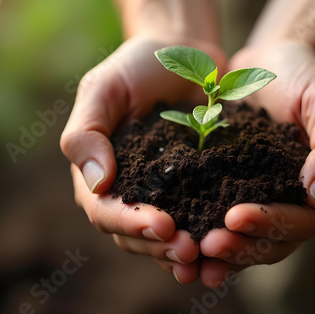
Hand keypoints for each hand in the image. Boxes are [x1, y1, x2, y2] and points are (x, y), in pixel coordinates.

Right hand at [60, 36, 225, 283]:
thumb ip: (87, 133)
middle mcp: (130, 192)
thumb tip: (96, 183)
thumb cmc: (137, 67)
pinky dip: (208, 236)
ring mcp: (165, 195)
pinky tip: (227, 244)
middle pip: (136, 235)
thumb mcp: (103, 88)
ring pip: (166, 238)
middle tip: (191, 251)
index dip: (131, 223)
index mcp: (101, 175)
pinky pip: (198, 221)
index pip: (106, 211)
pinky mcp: (197, 190)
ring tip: (207, 257)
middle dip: (161, 247)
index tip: (163, 225)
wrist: (184, 56)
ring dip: (183, 253)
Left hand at [197, 40, 314, 286]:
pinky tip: (185, 244)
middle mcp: (302, 207)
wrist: (265, 63)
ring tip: (193, 253)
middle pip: (275, 242)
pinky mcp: (239, 196)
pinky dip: (208, 236)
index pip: (304, 221)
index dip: (271, 224)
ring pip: (250, 242)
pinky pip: (225, 225)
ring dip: (223, 253)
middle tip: (206, 245)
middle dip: (241, 247)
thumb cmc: (301, 76)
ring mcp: (269, 204)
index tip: (234, 217)